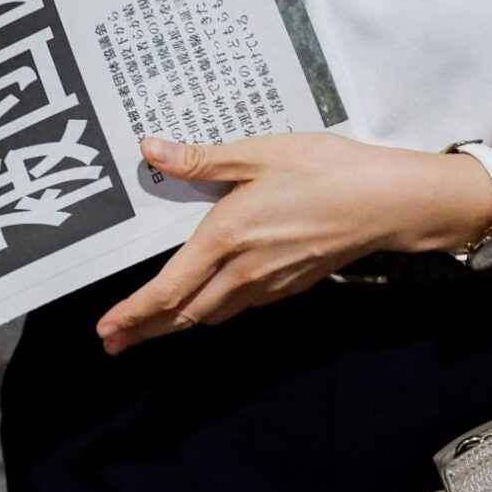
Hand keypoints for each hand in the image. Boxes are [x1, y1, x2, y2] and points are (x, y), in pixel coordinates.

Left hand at [95, 133, 487, 354]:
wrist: (384, 202)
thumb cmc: (322, 170)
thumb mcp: (257, 153)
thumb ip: (200, 159)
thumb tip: (150, 149)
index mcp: (225, 237)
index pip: (168, 289)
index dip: (133, 313)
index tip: (106, 330)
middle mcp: (242, 271)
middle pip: (184, 313)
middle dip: (145, 329)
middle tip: (113, 341)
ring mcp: (268, 284)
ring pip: (211, 314)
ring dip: (178, 321)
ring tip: (150, 324)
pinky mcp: (289, 286)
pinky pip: (240, 306)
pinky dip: (212, 309)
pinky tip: (206, 299)